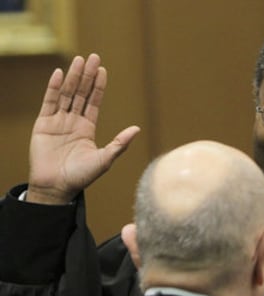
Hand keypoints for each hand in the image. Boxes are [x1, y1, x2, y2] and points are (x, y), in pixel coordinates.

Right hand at [27, 54, 139, 203]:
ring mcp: (57, 122)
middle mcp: (73, 122)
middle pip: (81, 93)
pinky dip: (54, 88)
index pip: (93, 102)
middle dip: (87, 75)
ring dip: (73, 77)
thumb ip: (120, 143)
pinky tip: (59, 74)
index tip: (103, 70)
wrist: (57, 187)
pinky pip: (49, 102)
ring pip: (66, 94)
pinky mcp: (43, 124)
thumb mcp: (105, 159)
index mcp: (87, 128)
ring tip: (79, 60)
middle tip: (93, 57)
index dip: (98, 86)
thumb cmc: (82, 177)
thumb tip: (137, 129)